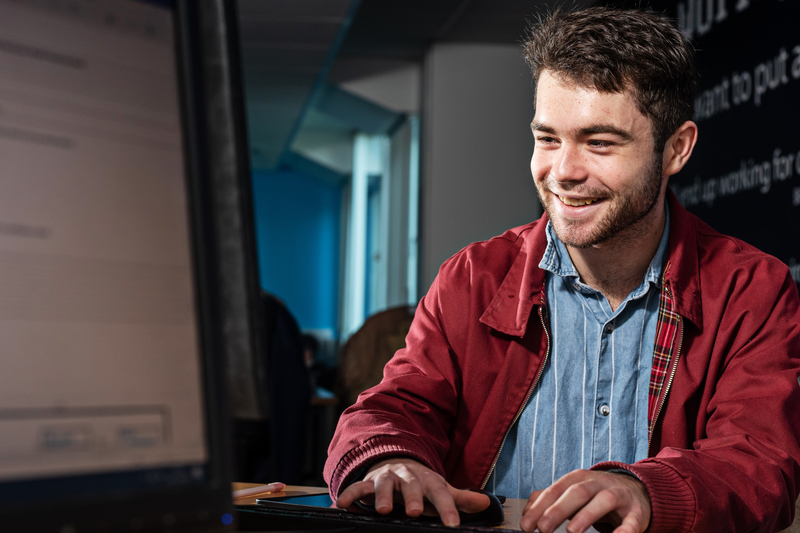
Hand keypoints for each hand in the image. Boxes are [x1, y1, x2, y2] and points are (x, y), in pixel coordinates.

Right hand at [334, 457, 489, 526]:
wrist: (396, 461)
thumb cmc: (421, 483)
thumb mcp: (440, 489)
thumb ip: (460, 498)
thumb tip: (486, 503)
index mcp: (428, 479)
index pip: (440, 493)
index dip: (447, 509)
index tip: (453, 525)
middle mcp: (407, 476)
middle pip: (412, 486)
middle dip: (413, 498)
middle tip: (415, 511)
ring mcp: (387, 477)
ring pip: (385, 484)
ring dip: (382, 495)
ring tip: (382, 509)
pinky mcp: (369, 481)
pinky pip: (358, 487)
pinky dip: (350, 494)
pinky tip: (341, 504)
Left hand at [519, 470, 650, 532]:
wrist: (637, 491)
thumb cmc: (597, 494)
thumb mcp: (573, 492)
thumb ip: (551, 499)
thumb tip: (527, 512)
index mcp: (579, 479)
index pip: (556, 490)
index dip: (540, 507)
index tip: (527, 525)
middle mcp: (598, 483)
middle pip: (577, 492)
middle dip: (558, 510)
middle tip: (542, 529)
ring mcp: (619, 495)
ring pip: (603, 500)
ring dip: (587, 515)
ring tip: (572, 531)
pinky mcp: (637, 512)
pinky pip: (632, 520)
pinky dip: (624, 530)